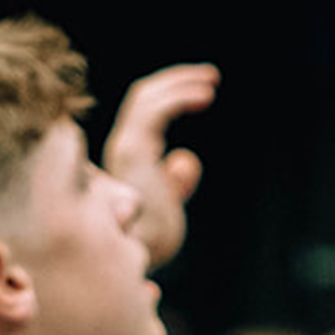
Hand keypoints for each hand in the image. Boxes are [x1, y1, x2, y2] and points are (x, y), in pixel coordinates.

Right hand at [102, 62, 218, 269]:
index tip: (204, 92)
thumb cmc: (155, 242)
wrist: (142, 258)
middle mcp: (122, 146)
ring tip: (212, 82)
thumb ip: (174, 183)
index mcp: (129, 155)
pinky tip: (206, 96)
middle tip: (212, 77)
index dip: (171, 94)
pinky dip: (180, 97)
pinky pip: (156, 111)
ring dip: (181, 83)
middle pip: (144, 96)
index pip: (144, 111)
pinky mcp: (134, 152)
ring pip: (147, 97)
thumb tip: (187, 160)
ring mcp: (125, 147)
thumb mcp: (168, 206)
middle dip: (177, 81)